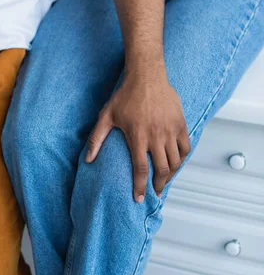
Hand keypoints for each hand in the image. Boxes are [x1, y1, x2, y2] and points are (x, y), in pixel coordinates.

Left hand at [85, 71, 190, 201]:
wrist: (147, 75)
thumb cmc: (126, 95)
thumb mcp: (106, 116)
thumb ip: (96, 139)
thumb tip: (88, 159)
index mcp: (138, 137)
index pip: (141, 169)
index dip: (140, 187)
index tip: (139, 199)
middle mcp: (156, 136)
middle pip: (162, 169)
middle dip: (158, 185)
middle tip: (155, 192)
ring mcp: (170, 130)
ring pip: (176, 161)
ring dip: (171, 175)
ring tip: (164, 181)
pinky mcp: (180, 124)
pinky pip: (185, 148)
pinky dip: (182, 159)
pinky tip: (175, 164)